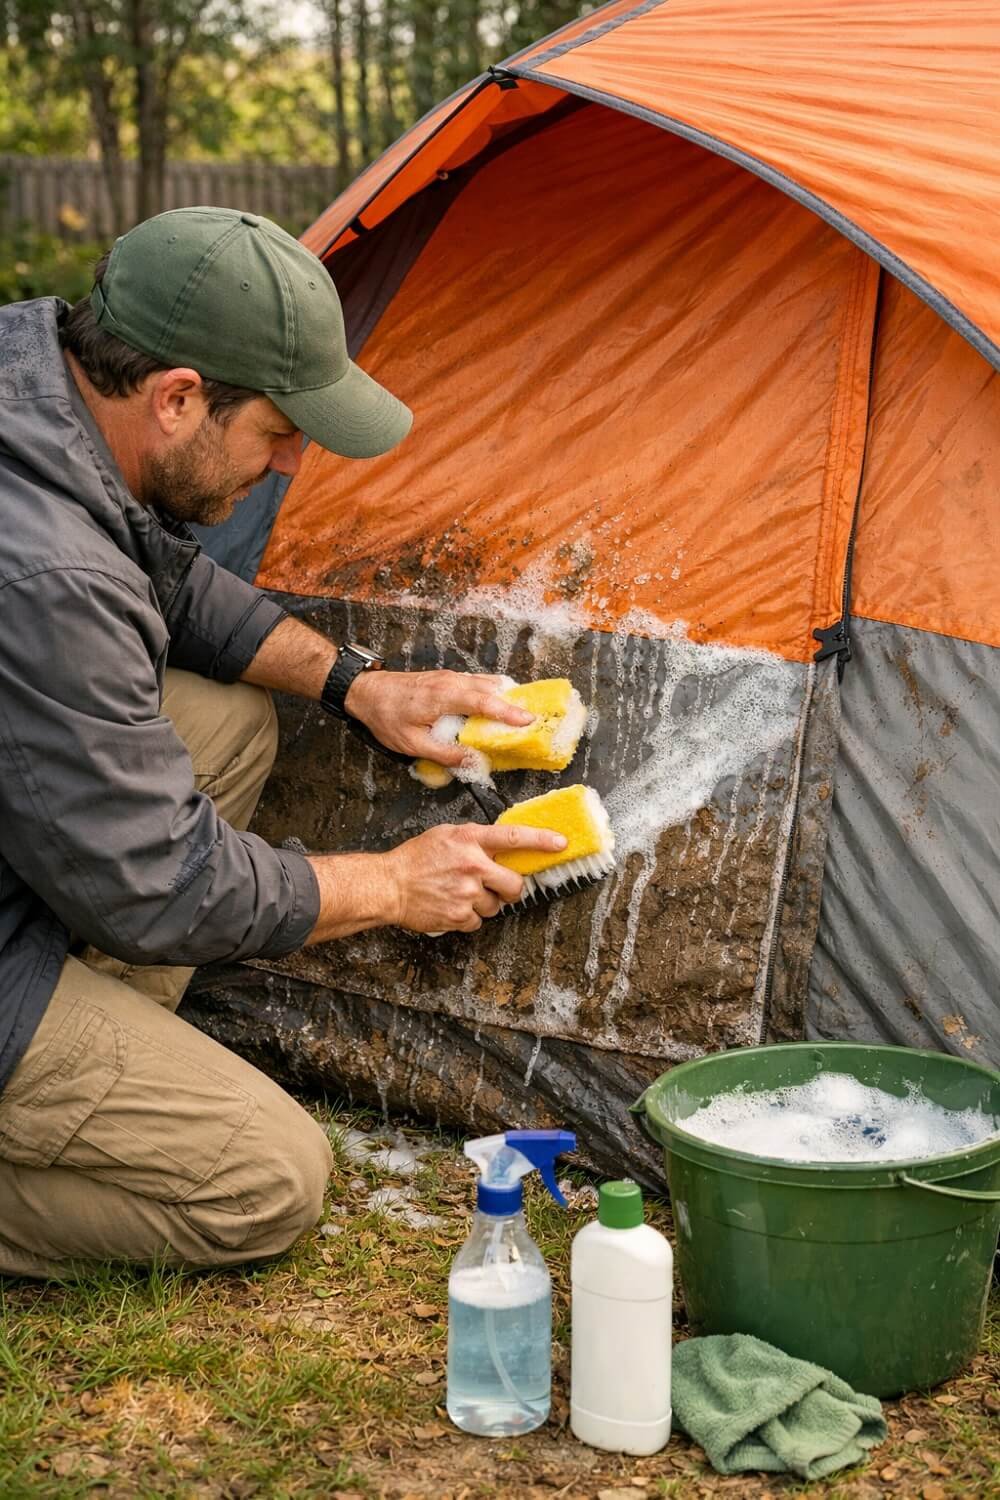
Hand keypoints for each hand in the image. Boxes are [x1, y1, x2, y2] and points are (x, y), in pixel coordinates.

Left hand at [345, 669, 532, 765]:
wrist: (367, 691)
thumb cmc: (386, 716)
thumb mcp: (412, 743)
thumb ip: (445, 753)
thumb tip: (473, 762)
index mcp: (442, 697)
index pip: (482, 702)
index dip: (506, 712)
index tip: (527, 720)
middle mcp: (450, 682)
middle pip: (490, 688)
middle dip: (515, 702)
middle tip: (535, 717)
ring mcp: (450, 677)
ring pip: (486, 682)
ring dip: (505, 695)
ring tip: (524, 710)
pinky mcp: (448, 677)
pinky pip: (477, 681)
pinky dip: (493, 691)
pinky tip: (500, 702)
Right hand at [378, 822, 566, 932]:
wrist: (389, 885)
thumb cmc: (416, 859)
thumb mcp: (447, 835)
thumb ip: (476, 840)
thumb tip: (502, 847)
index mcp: (470, 839)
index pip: (514, 836)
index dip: (541, 840)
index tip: (560, 843)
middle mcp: (472, 865)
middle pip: (515, 884)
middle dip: (511, 889)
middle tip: (499, 887)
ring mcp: (467, 892)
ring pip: (496, 906)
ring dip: (484, 904)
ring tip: (460, 894)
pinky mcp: (459, 915)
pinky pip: (478, 922)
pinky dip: (468, 918)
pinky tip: (452, 906)